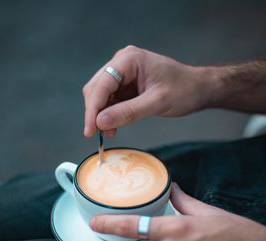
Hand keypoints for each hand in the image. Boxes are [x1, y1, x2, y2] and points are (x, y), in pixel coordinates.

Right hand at [83, 46, 209, 136]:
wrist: (198, 89)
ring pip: (101, 96)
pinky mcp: (126, 84)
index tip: (89, 130)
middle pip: (97, 88)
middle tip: (97, 134)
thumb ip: (128, 112)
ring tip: (110, 132)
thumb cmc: (184, 90)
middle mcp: (122, 63)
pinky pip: (111, 100)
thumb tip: (100, 122)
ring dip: (102, 115)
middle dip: (95, 112)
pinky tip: (114, 126)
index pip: (102, 84)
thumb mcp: (157, 102)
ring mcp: (123, 73)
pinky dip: (110, 114)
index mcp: (129, 59)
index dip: (93, 109)